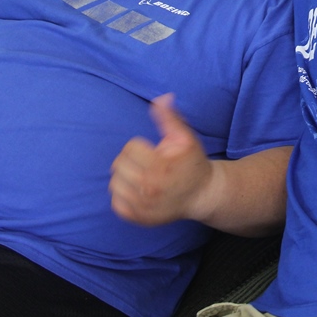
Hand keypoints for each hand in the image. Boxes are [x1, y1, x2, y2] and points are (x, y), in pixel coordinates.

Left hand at [109, 93, 214, 226]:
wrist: (202, 194)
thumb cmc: (192, 162)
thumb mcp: (185, 137)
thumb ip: (170, 118)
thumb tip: (162, 98)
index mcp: (160, 167)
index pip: (130, 148)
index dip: (141, 146)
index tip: (154, 151)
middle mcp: (150, 189)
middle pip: (118, 165)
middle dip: (131, 160)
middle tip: (146, 162)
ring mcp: (143, 206)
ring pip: (114, 183)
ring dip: (124, 176)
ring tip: (141, 175)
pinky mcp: (139, 218)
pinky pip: (116, 203)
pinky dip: (123, 195)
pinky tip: (138, 190)